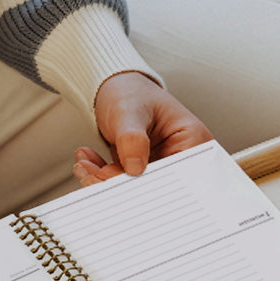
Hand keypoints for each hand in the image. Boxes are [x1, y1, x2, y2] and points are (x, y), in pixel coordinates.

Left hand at [73, 71, 212, 185]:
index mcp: (193, 141)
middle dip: (119, 185)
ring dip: (104, 182)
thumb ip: (132, 138)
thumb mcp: (130, 110)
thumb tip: (135, 168)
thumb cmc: (130, 92)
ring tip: (86, 165)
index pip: (178, 175)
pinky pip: (121, 186)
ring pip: (134, 191)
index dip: (148, 184)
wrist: (116, 89)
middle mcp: (181, 158)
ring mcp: (161, 168)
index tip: (117, 180)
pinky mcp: (142, 175)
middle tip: (94, 174)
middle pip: (155, 188)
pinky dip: (101, 178)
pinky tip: (88, 162)